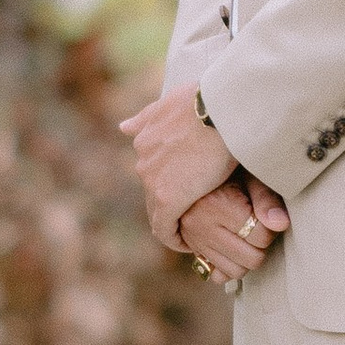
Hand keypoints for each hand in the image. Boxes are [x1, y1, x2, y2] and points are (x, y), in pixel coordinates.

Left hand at [119, 82, 241, 248]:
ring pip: (158, 210)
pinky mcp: (168, 200)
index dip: (170, 180)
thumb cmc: (209, 100)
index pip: (154, 168)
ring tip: (194, 230)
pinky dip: (174, 238)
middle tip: (194, 212)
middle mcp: (144, 160)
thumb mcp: (173, 101)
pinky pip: (165, 228)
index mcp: (146, 138)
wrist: (223, 109)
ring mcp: (153, 181)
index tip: (187, 188)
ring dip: (174, 220)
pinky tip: (188, 244)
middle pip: (155, 190)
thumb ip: (148, 116)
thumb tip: (122, 127)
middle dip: (171, 201)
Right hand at [176, 178, 286, 290]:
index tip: (268, 216)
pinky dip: (230, 266)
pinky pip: (218, 275)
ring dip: (247, 258)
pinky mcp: (193, 250)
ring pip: (236, 271)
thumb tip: (281, 224)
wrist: (192, 172)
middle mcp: (202, 226)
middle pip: (251, 258)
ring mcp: (195, 241)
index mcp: (218, 204)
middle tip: (260, 227)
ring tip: (248, 236)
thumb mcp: (249, 177)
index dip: (271, 228)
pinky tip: (235, 249)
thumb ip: (266, 199)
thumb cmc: (228, 173)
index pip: (261, 236)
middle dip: (261, 245)